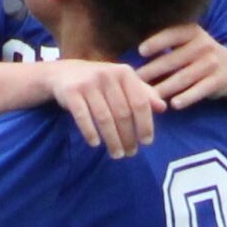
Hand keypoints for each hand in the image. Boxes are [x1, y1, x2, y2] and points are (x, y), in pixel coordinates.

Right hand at [45, 59, 161, 157]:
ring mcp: (88, 83)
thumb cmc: (100, 82)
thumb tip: (163, 108)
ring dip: (112, 140)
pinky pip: (83, 117)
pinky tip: (95, 144)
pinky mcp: (71, 92)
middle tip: (130, 153)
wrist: (63, 74)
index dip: (145, 124)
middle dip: (128, 137)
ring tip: (117, 154)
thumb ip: (143, 94)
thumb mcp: (123, 83)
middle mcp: (107, 75)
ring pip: (104, 118)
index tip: (146, 142)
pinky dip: (90, 132)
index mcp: (124, 73)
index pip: (140, 102)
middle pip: (122, 113)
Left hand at [135, 26, 226, 111]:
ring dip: (165, 88)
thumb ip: (167, 46)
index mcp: (192, 32)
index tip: (140, 51)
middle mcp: (203, 45)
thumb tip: (133, 55)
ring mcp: (212, 63)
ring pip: (184, 77)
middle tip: (136, 81)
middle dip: (153, 71)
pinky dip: (187, 98)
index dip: (157, 42)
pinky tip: (174, 104)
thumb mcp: (188, 43)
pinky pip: (200, 90)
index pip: (172, 34)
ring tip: (149, 96)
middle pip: (173, 60)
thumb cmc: (199, 57)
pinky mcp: (219, 80)